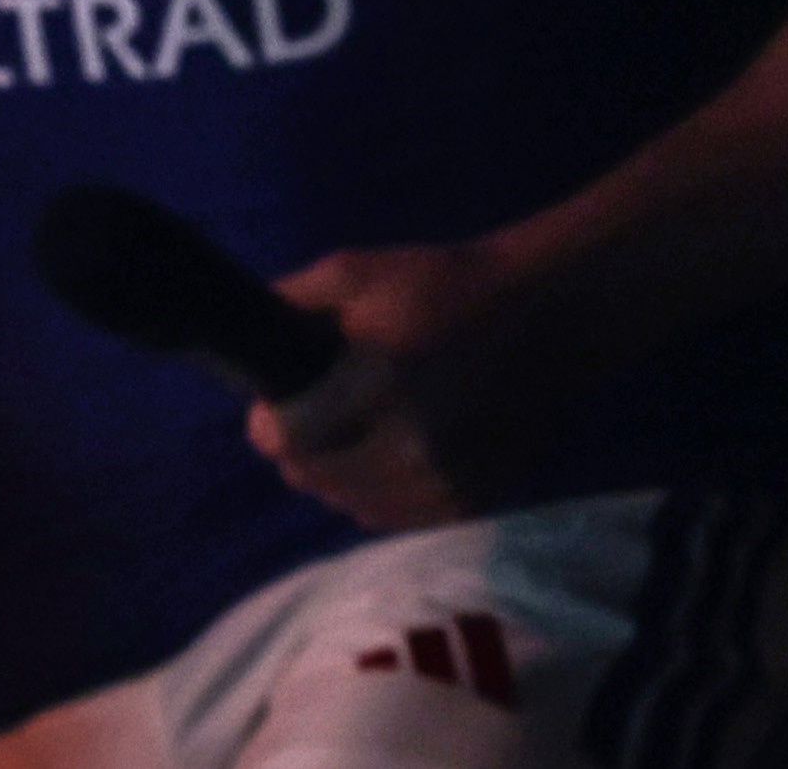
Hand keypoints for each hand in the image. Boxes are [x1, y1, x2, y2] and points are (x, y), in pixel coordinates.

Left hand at [247, 239, 591, 530]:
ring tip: (355, 435)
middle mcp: (411, 442)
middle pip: (311, 479)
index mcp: (380, 379)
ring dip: (338, 476)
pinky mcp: (469, 502)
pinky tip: (391, 455)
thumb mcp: (359, 270)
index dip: (269, 425)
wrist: (545, 317)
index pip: (286, 439)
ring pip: (349, 505)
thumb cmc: (444, 285)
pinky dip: (379, 494)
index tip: (275, 407)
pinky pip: (392, 517)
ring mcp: (444, 481)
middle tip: (318, 417)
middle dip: (301, 449)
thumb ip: (294, 301)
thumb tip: (242, 337)